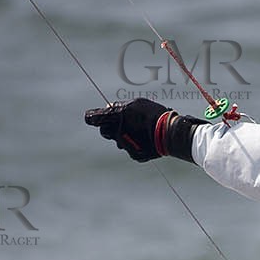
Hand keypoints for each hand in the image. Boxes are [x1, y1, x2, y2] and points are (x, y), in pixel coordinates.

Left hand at [84, 97, 200, 162]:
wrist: (169, 132)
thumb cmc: (153, 115)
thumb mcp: (136, 104)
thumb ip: (120, 108)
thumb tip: (109, 108)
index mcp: (114, 118)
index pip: (93, 118)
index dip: (92, 118)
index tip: (90, 118)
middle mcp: (116, 133)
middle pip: (104, 132)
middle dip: (109, 128)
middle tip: (120, 124)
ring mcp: (125, 145)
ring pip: (119, 141)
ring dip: (124, 136)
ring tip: (140, 131)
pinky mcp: (134, 155)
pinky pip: (131, 148)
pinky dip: (136, 144)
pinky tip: (147, 139)